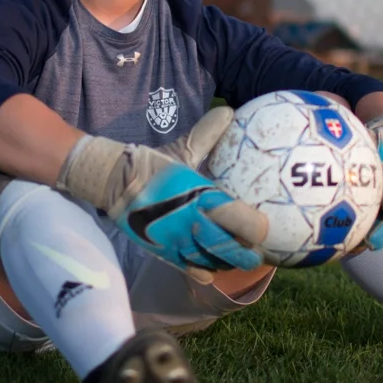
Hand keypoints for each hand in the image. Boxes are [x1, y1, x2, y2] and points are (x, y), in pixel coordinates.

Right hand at [56, 108, 267, 280]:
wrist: (114, 183)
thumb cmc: (152, 166)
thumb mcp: (182, 150)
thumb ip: (207, 136)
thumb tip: (228, 110)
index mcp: (202, 196)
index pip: (241, 219)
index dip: (258, 228)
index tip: (267, 228)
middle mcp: (195, 223)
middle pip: (233, 249)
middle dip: (251, 255)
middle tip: (259, 253)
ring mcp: (180, 242)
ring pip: (216, 263)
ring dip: (230, 263)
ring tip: (238, 259)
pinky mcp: (167, 253)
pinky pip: (194, 271)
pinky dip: (208, 272)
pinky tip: (213, 268)